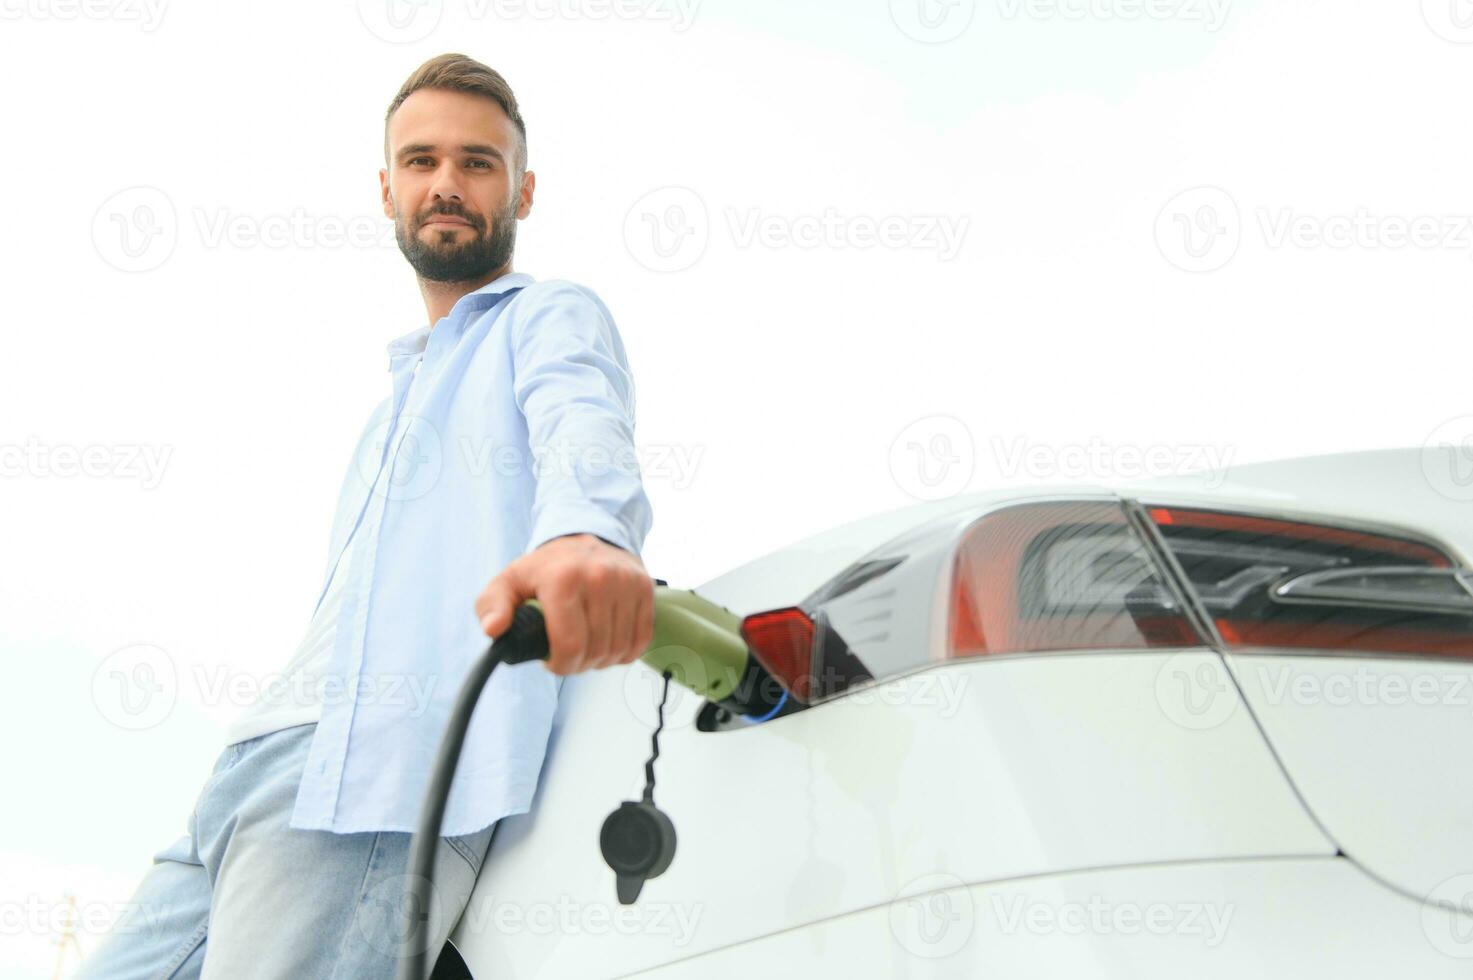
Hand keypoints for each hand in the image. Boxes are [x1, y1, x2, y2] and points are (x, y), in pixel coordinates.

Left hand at [475, 533, 654, 674]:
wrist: (587, 537)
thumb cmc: (546, 568)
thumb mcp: (509, 582)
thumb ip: (492, 605)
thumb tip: (494, 629)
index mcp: (563, 579)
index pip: (570, 645)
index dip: (561, 665)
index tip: (552, 660)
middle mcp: (599, 578)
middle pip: (595, 651)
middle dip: (579, 663)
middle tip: (568, 653)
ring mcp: (626, 583)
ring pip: (618, 650)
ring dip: (601, 660)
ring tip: (586, 646)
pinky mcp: (645, 589)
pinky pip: (640, 641)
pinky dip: (623, 652)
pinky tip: (607, 641)